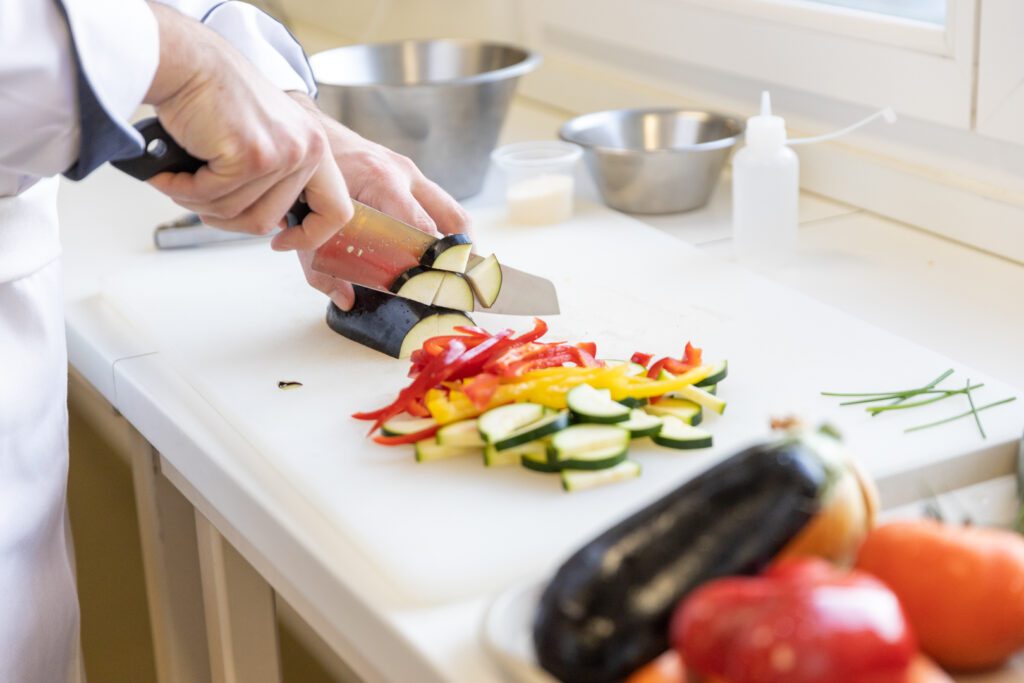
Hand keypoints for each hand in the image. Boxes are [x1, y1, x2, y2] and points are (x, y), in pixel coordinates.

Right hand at [143, 3, 351, 250]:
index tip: (281, 241)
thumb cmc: (216, 98)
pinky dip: (184, 190)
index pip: (337, 212)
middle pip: (270, 221)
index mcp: (317, 147)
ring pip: (239, 214)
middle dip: (228, 220)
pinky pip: (214, 198)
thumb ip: (280, 179)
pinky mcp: (251, 156)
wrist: (187, 62)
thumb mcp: (268, 138)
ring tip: (182, 179)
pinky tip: (172, 171)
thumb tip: (276, 225)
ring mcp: (282, 154)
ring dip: (201, 203)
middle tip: (201, 199)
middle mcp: (308, 150)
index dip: (310, 237)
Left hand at [290, 93, 471, 309]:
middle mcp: (404, 174)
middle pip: (451, 219)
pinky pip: (440, 205)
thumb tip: (347, 300)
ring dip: (458, 243)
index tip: (433, 286)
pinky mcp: (412, 175)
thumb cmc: (310, 177)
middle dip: (457, 255)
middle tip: (457, 284)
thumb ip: (321, 265)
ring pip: (453, 211)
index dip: (430, 259)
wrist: (310, 133)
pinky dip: (445, 230)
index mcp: (380, 181)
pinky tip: (439, 253)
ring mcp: (412, 172)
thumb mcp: (308, 222)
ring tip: (456, 273)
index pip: (420, 227)